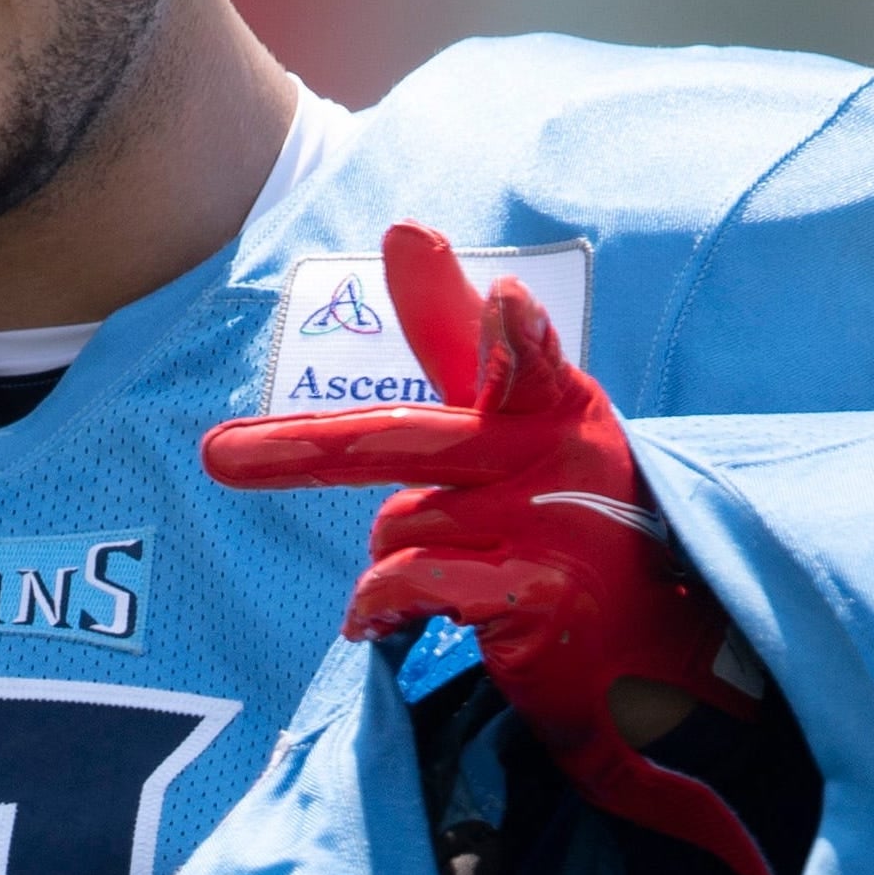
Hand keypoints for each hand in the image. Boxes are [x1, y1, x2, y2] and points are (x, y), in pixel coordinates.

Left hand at [202, 224, 772, 874]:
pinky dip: (380, 606)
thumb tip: (403, 225)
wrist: (658, 649)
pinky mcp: (534, 599)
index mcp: (557, 402)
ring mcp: (549, 531)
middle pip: (403, 443)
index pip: (530, 362)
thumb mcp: (523, 415)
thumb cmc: (569, 513)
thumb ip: (457, 334)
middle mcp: (558, 458)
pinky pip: (411, 586)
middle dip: (300, 450)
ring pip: (397, 525)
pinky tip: (380, 624)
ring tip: (447, 579)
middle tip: (215, 457)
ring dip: (393, 559)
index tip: (506, 303)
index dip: (514, 336)